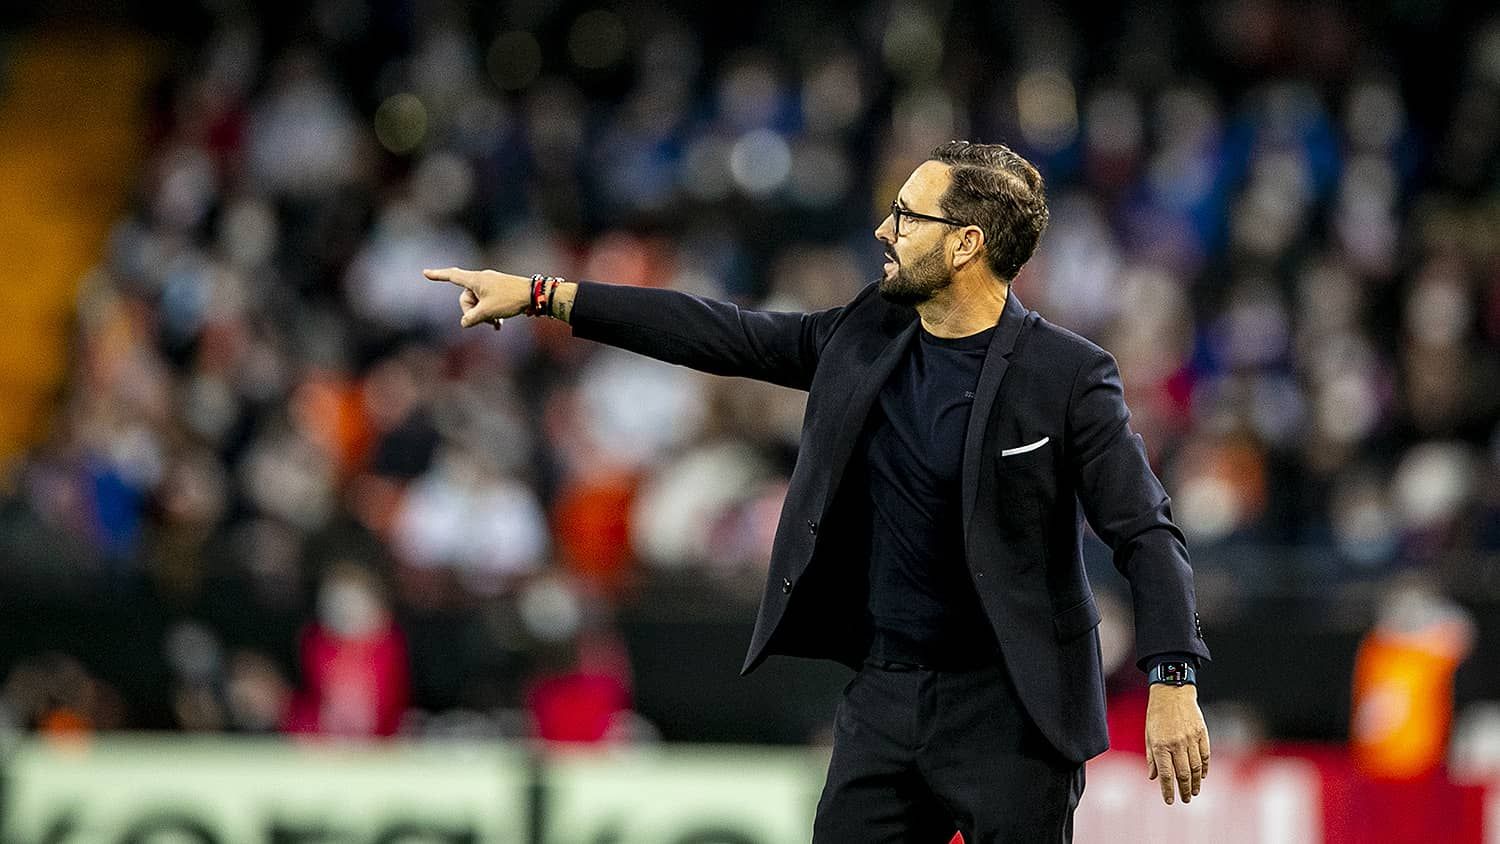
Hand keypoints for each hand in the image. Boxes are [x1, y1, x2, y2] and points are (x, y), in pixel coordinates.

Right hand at [423, 267, 532, 327]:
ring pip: (478, 303)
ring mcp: (490, 284)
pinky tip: (500, 325)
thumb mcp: (487, 311)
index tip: (425, 272)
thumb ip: (472, 318)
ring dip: (484, 315)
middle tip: (486, 320)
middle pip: (466, 298)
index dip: (438, 275)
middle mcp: (481, 279)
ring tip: (497, 323)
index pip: (452, 276)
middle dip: (473, 312)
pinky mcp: (498, 290)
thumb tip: (465, 322)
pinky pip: (488, 303)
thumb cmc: (509, 299)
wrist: (534, 294)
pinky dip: (491, 313)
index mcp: (475, 279)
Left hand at [1145, 683, 1208, 804]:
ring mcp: (1191, 739)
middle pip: (1183, 774)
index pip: (1165, 774)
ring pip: (1196, 767)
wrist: (1172, 693)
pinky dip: (1204, 768)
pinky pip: (1205, 755)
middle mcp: (1177, 744)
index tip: (1170, 801)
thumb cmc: (1157, 715)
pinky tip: (1202, 776)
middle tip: (1185, 800)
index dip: (1168, 790)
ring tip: (1194, 792)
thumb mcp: (1148, 735)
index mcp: (1161, 745)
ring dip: (1195, 782)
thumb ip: (1152, 758)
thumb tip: (1152, 778)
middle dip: (1184, 790)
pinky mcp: (1201, 734)